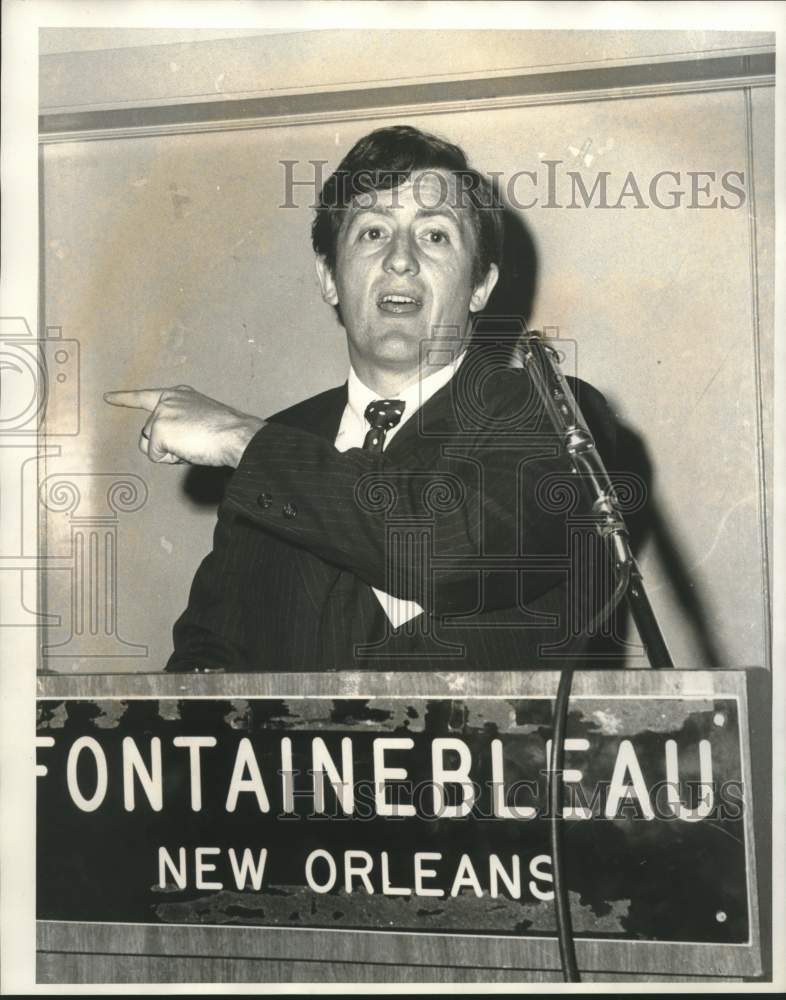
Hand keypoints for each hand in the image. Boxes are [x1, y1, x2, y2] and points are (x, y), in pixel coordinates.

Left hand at [103, 385, 265, 466]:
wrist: (236, 435)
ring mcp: (161, 413)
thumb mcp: (200, 418)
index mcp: (178, 394)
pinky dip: (172, 459)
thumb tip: (169, 443)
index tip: (108, 397)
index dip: (125, 398)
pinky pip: (157, 456)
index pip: (146, 396)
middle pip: (149, 432)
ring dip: (170, 452)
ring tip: (193, 445)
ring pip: (150, 445)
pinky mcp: (159, 429)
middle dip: (166, 445)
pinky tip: (189, 449)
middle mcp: (166, 399)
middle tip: (194, 443)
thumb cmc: (226, 431)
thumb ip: (181, 422)